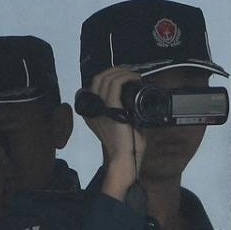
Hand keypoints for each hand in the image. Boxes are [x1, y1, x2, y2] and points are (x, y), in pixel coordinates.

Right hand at [82, 67, 142, 200]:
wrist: (124, 159)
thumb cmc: (126, 147)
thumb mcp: (122, 125)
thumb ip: (125, 113)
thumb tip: (137, 103)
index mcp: (93, 112)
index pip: (94, 86)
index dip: (107, 76)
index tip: (122, 76)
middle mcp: (93, 108)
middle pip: (98, 79)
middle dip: (114, 71)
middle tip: (128, 72)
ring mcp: (101, 107)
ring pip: (105, 78)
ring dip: (121, 72)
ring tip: (132, 74)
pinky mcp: (111, 108)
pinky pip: (115, 84)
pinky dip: (125, 77)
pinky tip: (134, 78)